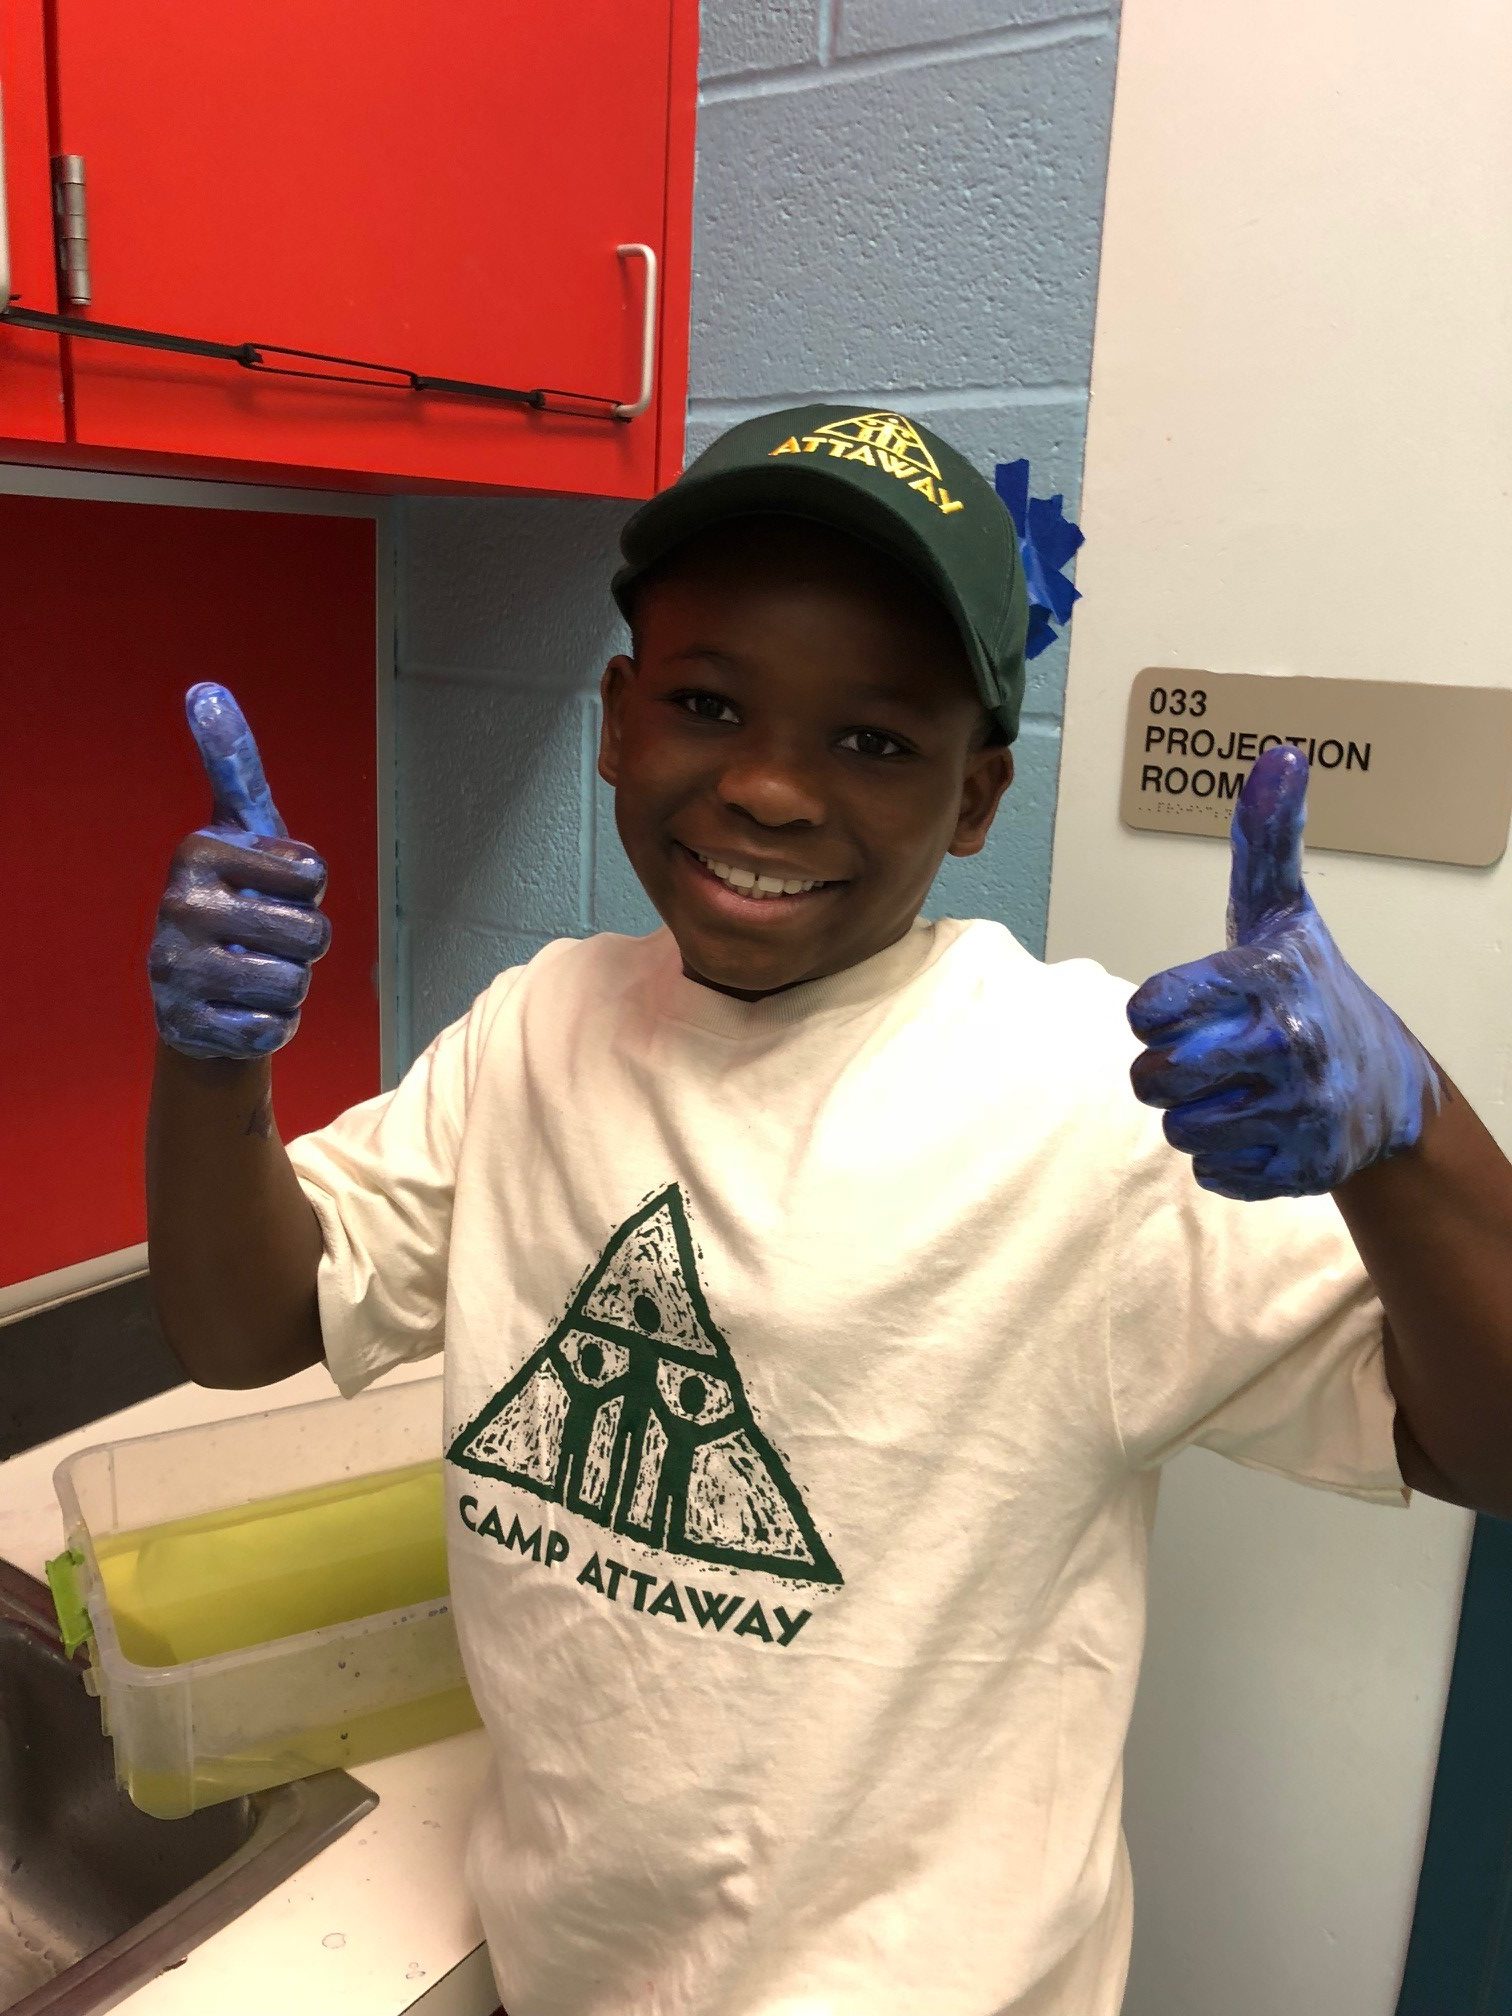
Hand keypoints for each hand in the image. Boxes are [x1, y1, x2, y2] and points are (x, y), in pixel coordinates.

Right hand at [149, 683, 331, 1060]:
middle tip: (267, 937)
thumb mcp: (242, 830)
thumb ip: (234, 765)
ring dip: (290, 985)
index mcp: (198, 851)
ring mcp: (175, 970)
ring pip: (296, 985)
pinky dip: (272, 1024)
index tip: (272, 887)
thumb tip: (205, 689)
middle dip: (306, 943)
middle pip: (312, 935)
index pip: (313, 874)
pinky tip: (240, 1009)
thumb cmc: (238, 895)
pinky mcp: (185, 1026)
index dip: (308, 888)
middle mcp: (177, 907)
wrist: (199, 990)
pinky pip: (273, 1028)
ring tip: (254, 972)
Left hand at [1126, 744, 1440, 1198]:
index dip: (1156, 1011)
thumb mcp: (1284, 915)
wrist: (1390, 1087)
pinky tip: (1257, 1127)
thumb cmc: (1313, 990)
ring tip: (1234, 1091)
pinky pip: (1211, 1174)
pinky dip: (1224, 1158)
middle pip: (1152, 1078)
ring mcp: (1297, 1113)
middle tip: (1202, 1057)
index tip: (1183, 1009)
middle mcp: (1286, 1046)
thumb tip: (1280, 755)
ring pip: (1178, 1130)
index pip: (1152, 1008)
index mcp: (1268, 980)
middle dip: (1165, 1070)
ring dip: (1194, 1114)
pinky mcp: (1300, 1169)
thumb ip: (1265, 842)